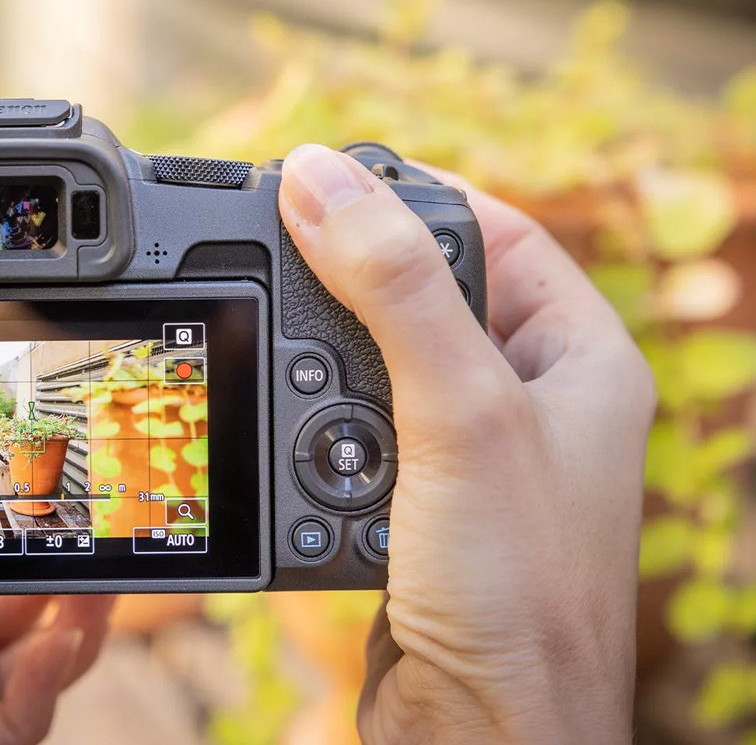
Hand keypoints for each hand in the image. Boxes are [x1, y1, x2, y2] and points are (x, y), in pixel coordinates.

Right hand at [279, 146, 653, 743]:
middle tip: (282, 254)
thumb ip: (394, 286)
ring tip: (280, 358)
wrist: (480, 736)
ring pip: (380, 367)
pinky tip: (291, 438)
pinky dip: (313, 431)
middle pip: (429, 294)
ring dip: (323, 364)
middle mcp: (533, 402)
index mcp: (581, 358)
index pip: (499, 232)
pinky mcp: (418, 508)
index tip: (332, 173)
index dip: (417, 193)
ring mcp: (474, 459)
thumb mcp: (460, 412)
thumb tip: (320, 178)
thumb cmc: (518, 590)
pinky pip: (354, 437)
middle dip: (353, 281)